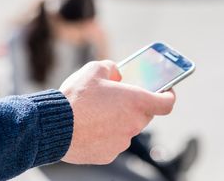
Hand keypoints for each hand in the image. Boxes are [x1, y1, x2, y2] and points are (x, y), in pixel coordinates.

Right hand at [60, 60, 174, 164]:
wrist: (55, 125)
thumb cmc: (78, 95)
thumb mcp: (95, 69)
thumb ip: (112, 68)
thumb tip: (117, 72)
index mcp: (136, 101)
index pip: (166, 103)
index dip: (168, 95)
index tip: (166, 91)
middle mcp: (134, 123)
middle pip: (144, 114)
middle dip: (135, 105)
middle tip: (120, 97)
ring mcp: (122, 141)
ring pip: (128, 128)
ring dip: (119, 119)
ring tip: (98, 111)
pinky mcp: (109, 154)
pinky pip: (113, 141)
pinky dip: (107, 133)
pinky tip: (90, 125)